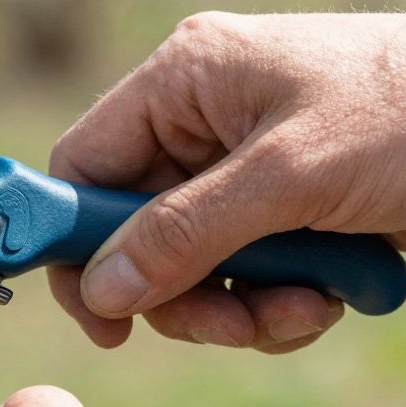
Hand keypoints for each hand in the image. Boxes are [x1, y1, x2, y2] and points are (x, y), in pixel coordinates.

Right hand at [49, 12, 405, 350]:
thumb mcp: (292, 176)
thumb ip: (186, 232)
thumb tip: (103, 291)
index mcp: (184, 79)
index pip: (83, 165)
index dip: (74, 241)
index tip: (97, 314)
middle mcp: (203, 120)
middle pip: (135, 228)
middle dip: (181, 290)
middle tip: (230, 327)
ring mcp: (247, 166)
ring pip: (190, 262)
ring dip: (238, 305)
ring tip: (302, 309)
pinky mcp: (290, 207)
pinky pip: (245, 273)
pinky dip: (278, 302)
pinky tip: (330, 298)